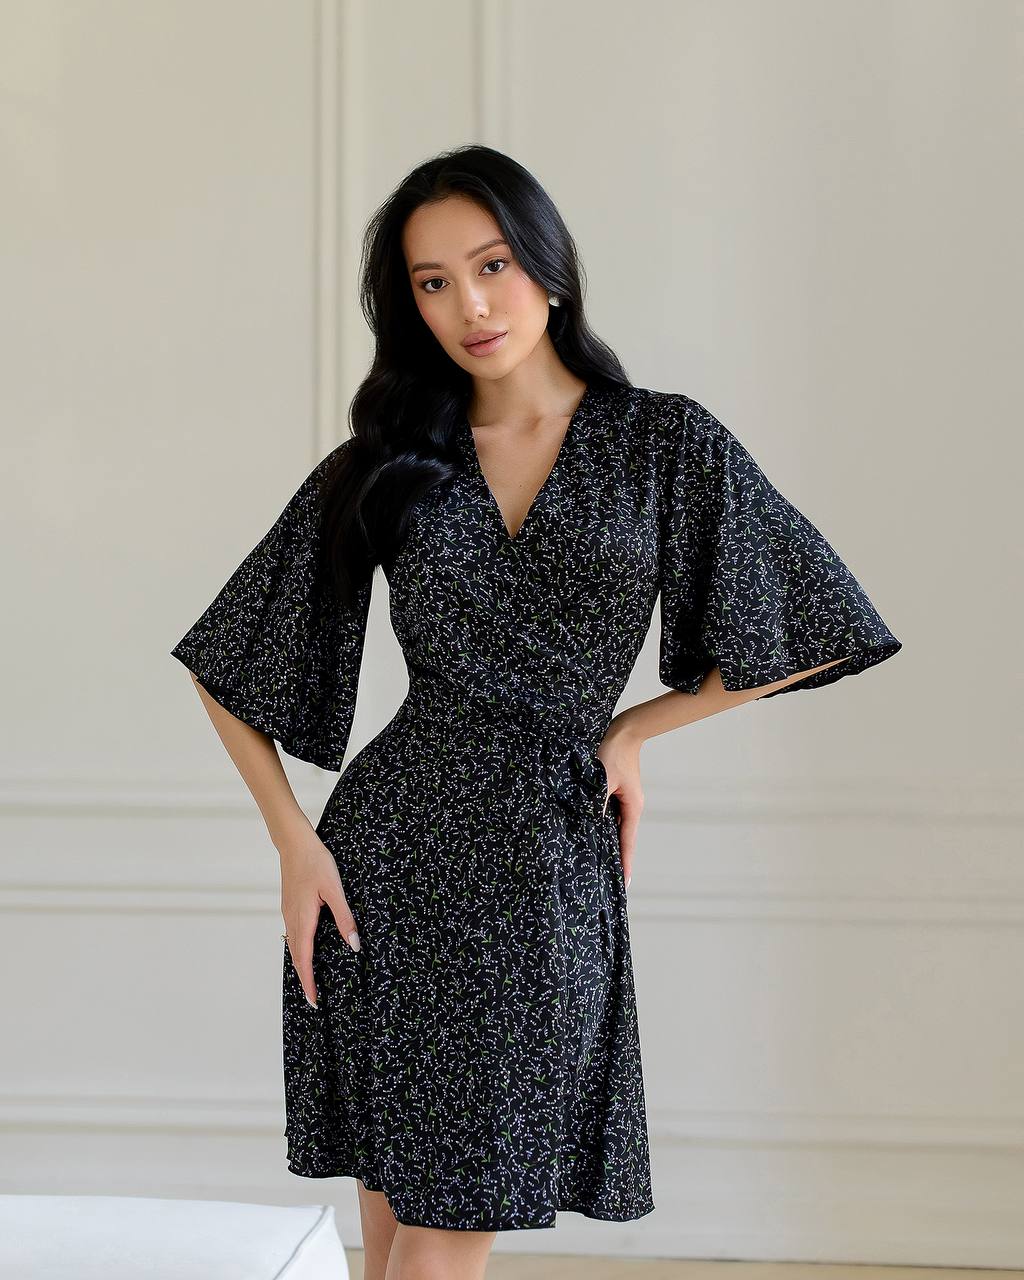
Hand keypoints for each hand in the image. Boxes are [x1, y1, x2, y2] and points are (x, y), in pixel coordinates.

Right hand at [277, 826, 360, 1007]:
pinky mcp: (289, 905)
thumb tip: (354, 945)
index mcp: (303, 919)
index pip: (305, 959)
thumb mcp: (335, 890)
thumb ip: (344, 918)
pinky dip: (298, 949)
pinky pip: (293, 934)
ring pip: (293, 946)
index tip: (314, 1001)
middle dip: (305, 979)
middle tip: (313, 999)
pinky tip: (306, 948)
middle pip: (297, 957)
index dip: (309, 982)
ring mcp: (288, 912)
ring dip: (301, 965)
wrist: (295, 843)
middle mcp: (292, 919)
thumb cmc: (315, 862)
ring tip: (311, 979)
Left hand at [596, 717, 645, 890]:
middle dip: (615, 858)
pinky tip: (589, 835)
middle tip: (607, 882)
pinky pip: (607, 816)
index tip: (623, 885)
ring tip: (597, 865)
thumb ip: (596, 802)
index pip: (627, 842)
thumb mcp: (602, 779)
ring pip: (613, 828)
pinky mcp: (614, 794)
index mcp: (632, 807)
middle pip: (621, 839)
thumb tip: (588, 823)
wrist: (621, 730)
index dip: (624, 864)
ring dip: (605, 843)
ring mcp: (622, 801)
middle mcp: (629, 807)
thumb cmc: (611, 752)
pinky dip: (600, 827)